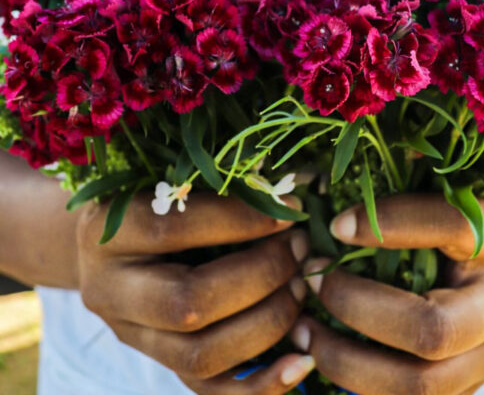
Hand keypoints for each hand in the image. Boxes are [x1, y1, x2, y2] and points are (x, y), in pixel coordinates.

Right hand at [77, 192, 314, 394]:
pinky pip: (211, 390)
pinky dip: (263, 383)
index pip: (175, 232)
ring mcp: (135, 338)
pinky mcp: (161, 365)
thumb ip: (213, 190)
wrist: (106, 249)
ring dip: (269, 322)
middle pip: (190, 304)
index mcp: (109, 235)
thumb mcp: (165, 184)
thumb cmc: (147, 203)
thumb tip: (286, 200)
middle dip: (262, 276)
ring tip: (301, 285)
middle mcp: (112, 294)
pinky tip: (303, 362)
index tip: (289, 208)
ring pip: (203, 355)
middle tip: (300, 248)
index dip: (241, 221)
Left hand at [291, 193, 483, 394]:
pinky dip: (356, 383)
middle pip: (432, 330)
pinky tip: (323, 353)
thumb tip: (335, 223)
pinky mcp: (461, 390)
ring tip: (302, 328)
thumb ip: (401, 208)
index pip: (449, 224)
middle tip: (313, 280)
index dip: (392, 223)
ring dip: (345, 360)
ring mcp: (483, 362)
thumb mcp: (442, 205)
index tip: (337, 224)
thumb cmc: (461, 237)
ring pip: (417, 385)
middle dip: (357, 308)